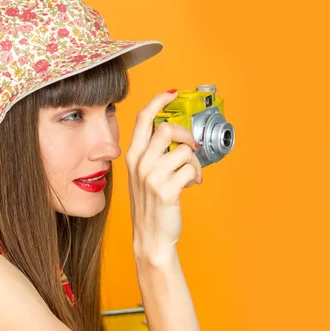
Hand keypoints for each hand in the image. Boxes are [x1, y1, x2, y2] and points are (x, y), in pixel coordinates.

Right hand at [125, 90, 201, 261]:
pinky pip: (191, 169)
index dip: (158, 101)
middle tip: (191, 146)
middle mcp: (140, 163)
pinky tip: (189, 185)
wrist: (150, 236)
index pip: (143, 119)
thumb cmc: (149, 206)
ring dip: (194, 163)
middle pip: (166, 129)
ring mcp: (152, 176)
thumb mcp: (143, 176)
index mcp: (133, 157)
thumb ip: (153, 155)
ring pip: (184, 151)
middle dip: (185, 135)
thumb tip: (177, 137)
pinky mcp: (166, 189)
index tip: (171, 94)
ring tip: (190, 175)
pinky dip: (196, 176)